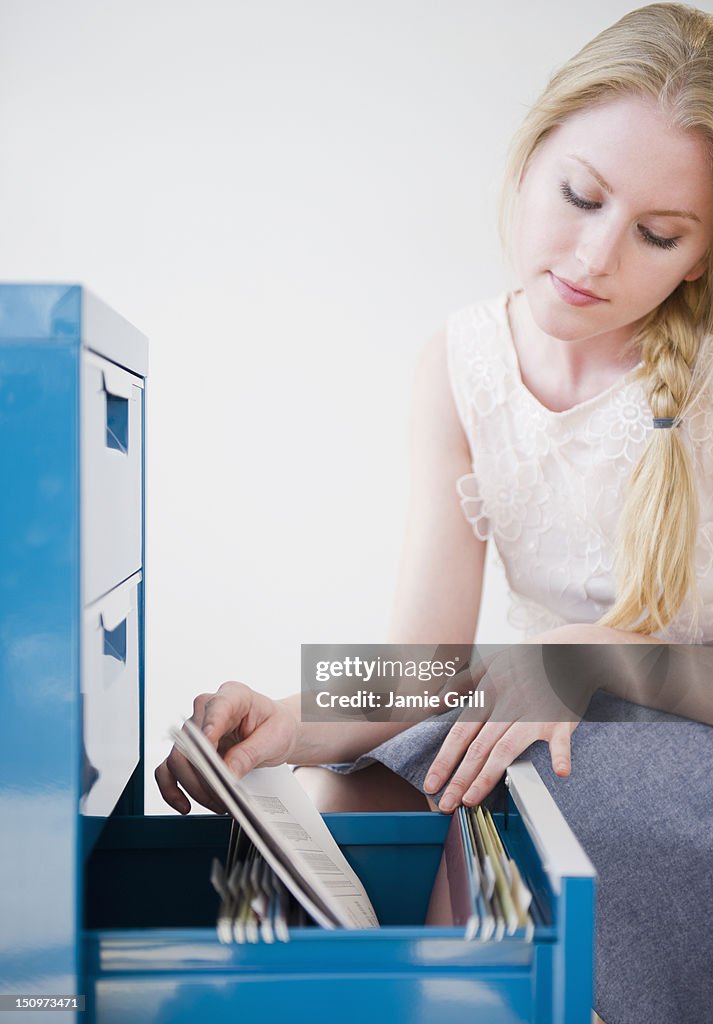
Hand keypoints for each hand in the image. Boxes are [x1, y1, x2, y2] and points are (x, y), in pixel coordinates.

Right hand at [155, 681, 298, 813]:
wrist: (275, 730)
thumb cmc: (275, 726)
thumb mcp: (275, 738)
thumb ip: (250, 754)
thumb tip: (227, 773)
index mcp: (233, 696)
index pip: (216, 708)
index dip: (209, 728)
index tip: (208, 748)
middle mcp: (207, 709)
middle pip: (190, 741)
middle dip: (203, 774)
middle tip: (223, 796)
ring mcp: (195, 729)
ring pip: (177, 759)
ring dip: (193, 787)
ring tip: (216, 804)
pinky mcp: (188, 749)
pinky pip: (169, 769)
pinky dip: (172, 789)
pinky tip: (184, 805)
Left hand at [424, 629, 597, 812]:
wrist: (569, 650)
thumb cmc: (527, 660)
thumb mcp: (489, 663)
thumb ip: (461, 683)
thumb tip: (436, 702)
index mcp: (489, 693)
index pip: (460, 732)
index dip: (444, 760)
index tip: (431, 784)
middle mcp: (508, 704)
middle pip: (479, 746)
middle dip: (460, 777)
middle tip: (446, 803)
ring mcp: (534, 713)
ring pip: (506, 748)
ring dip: (488, 775)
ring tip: (472, 799)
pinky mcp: (561, 719)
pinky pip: (561, 738)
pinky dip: (562, 754)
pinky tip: (560, 772)